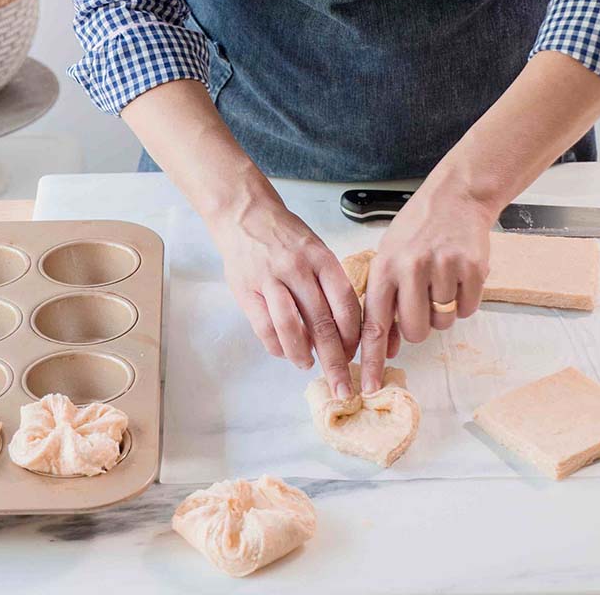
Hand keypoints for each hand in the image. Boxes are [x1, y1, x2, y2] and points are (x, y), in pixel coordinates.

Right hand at [208, 193, 361, 398]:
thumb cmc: (284, 235)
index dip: (352, 334)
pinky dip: (276, 345)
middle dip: (334, 360)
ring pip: (291, 327)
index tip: (355, 353)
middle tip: (342, 385)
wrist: (244, 213)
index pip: (345, 302)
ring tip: (307, 366)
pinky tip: (283, 352)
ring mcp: (270, 278)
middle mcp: (297, 268)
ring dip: (302, 354)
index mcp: (320, 258)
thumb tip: (338, 330)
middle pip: (322, 322)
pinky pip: (264, 326)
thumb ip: (326, 284)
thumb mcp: (315, 248)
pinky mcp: (246, 288)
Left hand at [360, 178, 496, 393]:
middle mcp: (411, 269)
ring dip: (441, 311)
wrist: (455, 198)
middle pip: (414, 331)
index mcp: (384, 268)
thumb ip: (384, 302)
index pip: (373, 324)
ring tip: (438, 281)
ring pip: (442, 322)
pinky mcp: (473, 269)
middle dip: (417, 327)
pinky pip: (466, 310)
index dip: (371, 359)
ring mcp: (443, 268)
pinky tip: (456, 277)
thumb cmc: (416, 231)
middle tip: (420, 304)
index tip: (369, 387)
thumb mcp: (388, 259)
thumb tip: (386, 347)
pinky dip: (463, 301)